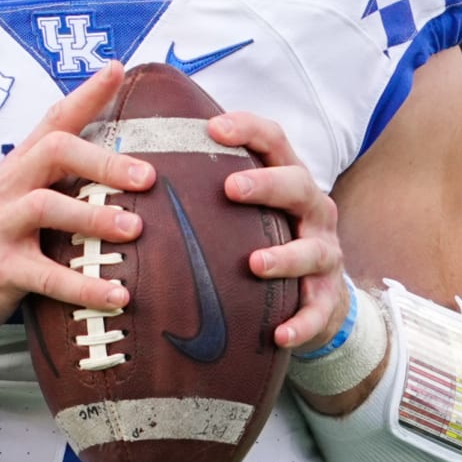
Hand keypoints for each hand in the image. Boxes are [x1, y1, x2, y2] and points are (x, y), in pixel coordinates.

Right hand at [0, 62, 155, 346]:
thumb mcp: (9, 203)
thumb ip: (52, 185)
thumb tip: (116, 176)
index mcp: (15, 170)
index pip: (51, 122)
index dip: (85, 95)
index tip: (118, 69)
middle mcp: (6, 190)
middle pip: (53, 152)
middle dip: (103, 161)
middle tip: (148, 177)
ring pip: (46, 207)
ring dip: (94, 217)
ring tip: (134, 230)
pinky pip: (45, 276)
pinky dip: (84, 286)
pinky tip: (117, 296)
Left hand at [209, 110, 349, 352]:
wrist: (316, 297)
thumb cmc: (265, 240)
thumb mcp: (246, 210)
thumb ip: (209, 188)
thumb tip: (134, 165)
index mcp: (289, 180)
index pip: (275, 142)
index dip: (248, 129)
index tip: (213, 128)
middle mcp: (313, 210)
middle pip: (298, 185)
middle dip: (266, 185)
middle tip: (230, 188)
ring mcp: (324, 253)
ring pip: (312, 250)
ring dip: (284, 257)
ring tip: (254, 263)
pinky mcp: (327, 298)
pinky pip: (317, 311)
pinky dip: (300, 323)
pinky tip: (278, 334)